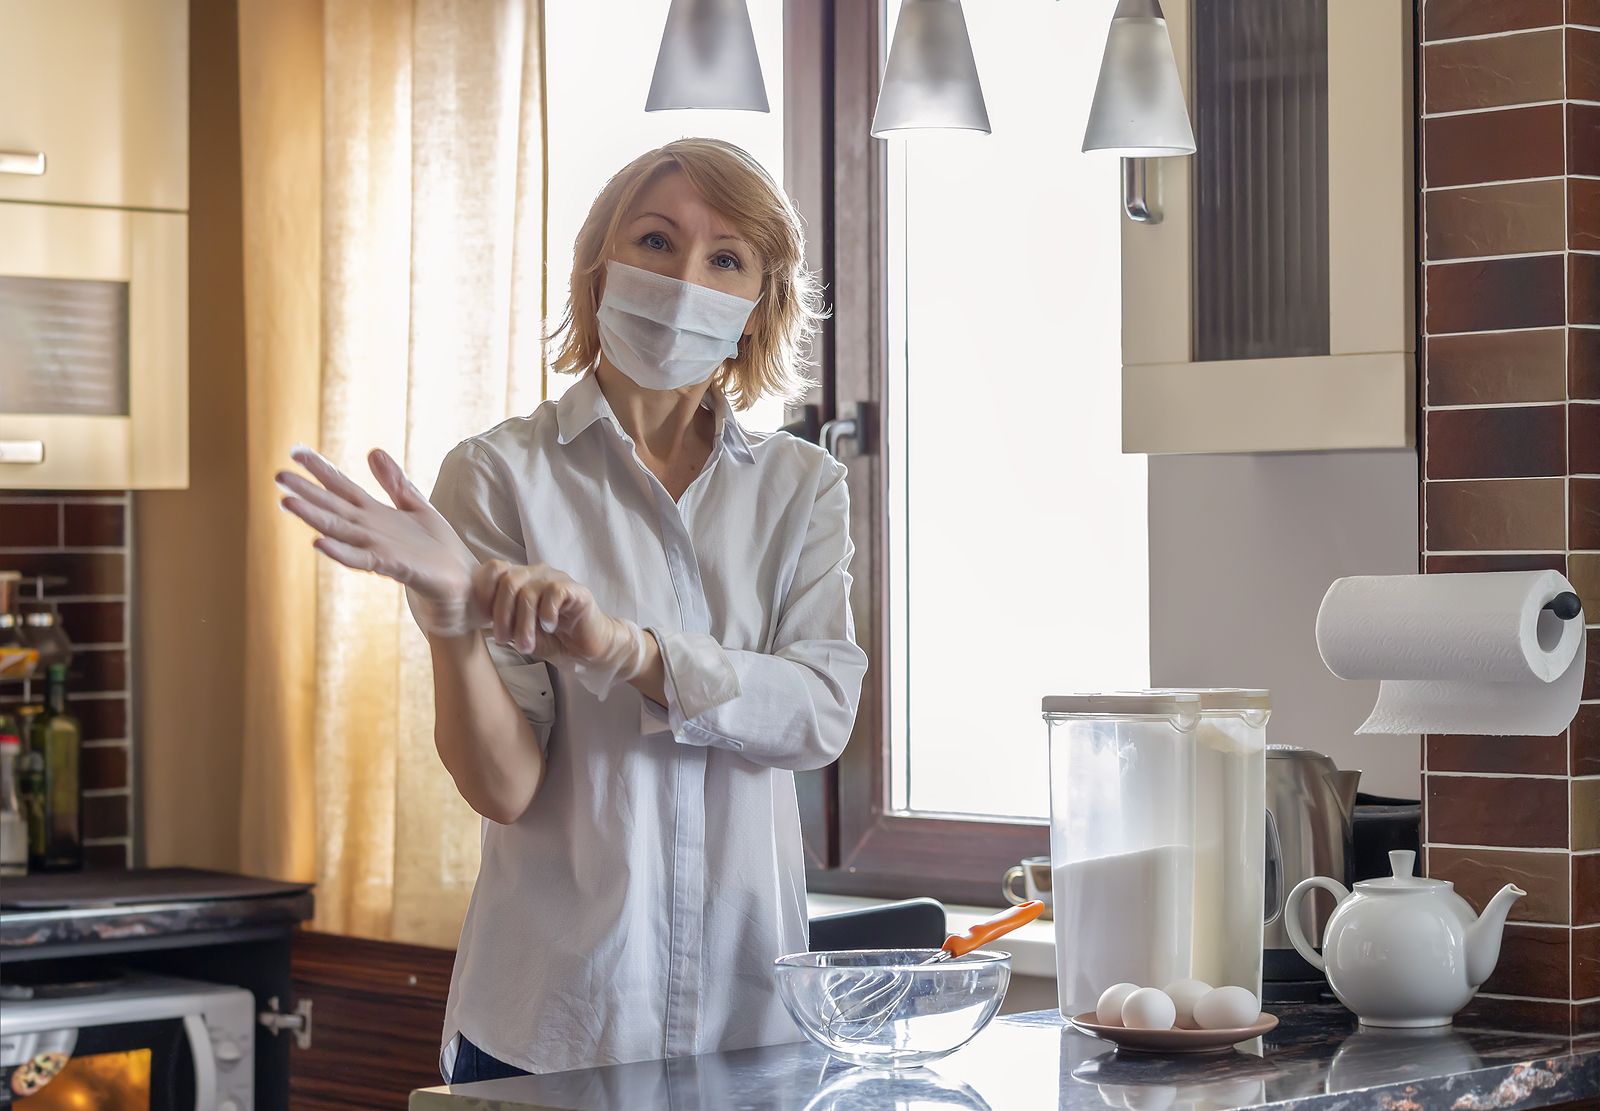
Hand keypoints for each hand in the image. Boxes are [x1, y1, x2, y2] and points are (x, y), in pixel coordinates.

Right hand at [276, 446, 485, 636]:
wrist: (461, 583)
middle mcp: (370, 530)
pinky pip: (363, 559)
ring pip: (340, 530)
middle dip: (306, 491)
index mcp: (375, 514)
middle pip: (333, 506)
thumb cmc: (437, 549)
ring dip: (314, 517)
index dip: (321, 470)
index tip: (296, 452)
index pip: (343, 487)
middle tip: (277, 475)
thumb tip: (373, 451)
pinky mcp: (393, 566)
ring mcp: (378, 548)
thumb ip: (394, 482)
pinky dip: (341, 552)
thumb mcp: (416, 506)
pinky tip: (318, 543)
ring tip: (286, 502)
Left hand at [473, 560, 649, 691]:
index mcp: (521, 579)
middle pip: (509, 582)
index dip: (485, 591)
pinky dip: (546, 613)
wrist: (587, 650)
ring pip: (529, 592)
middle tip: (505, 641)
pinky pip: (554, 592)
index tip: (484, 620)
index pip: (495, 570)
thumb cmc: (553, 639)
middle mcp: (537, 573)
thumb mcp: (520, 632)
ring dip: (524, 624)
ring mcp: (557, 579)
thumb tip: (478, 618)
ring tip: (527, 646)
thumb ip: (502, 621)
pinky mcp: (576, 590)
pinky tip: (550, 627)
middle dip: (502, 615)